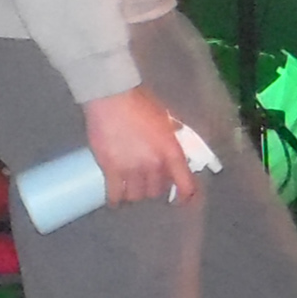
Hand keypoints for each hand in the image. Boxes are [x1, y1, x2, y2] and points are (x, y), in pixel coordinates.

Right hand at [84, 86, 200, 203]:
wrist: (111, 96)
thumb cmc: (140, 103)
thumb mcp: (165, 119)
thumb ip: (172, 137)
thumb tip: (175, 149)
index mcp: (171, 152)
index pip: (185, 184)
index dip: (186, 196)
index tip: (182, 200)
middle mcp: (154, 165)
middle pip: (157, 191)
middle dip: (155, 187)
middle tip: (149, 180)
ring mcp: (131, 169)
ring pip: (137, 195)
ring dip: (136, 192)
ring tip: (132, 186)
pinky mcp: (110, 169)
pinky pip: (115, 194)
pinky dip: (116, 200)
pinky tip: (116, 200)